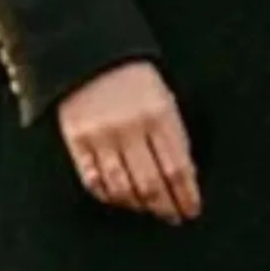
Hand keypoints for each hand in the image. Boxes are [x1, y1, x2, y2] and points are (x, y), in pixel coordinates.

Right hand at [53, 62, 201, 222]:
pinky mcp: (77, 141)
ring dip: (140, 206)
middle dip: (166, 206)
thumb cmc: (134, 78)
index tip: (192, 210)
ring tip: (150, 210)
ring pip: (123, 188)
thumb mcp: (165, 99)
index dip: (187, 196)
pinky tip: (122, 200)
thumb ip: (175, 136)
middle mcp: (131, 128)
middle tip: (174, 216)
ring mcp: (102, 136)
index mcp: (159, 115)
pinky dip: (110, 197)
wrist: (90, 54)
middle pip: (152, 184)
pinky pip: (94, 181)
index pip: (178, 169)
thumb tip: (187, 177)